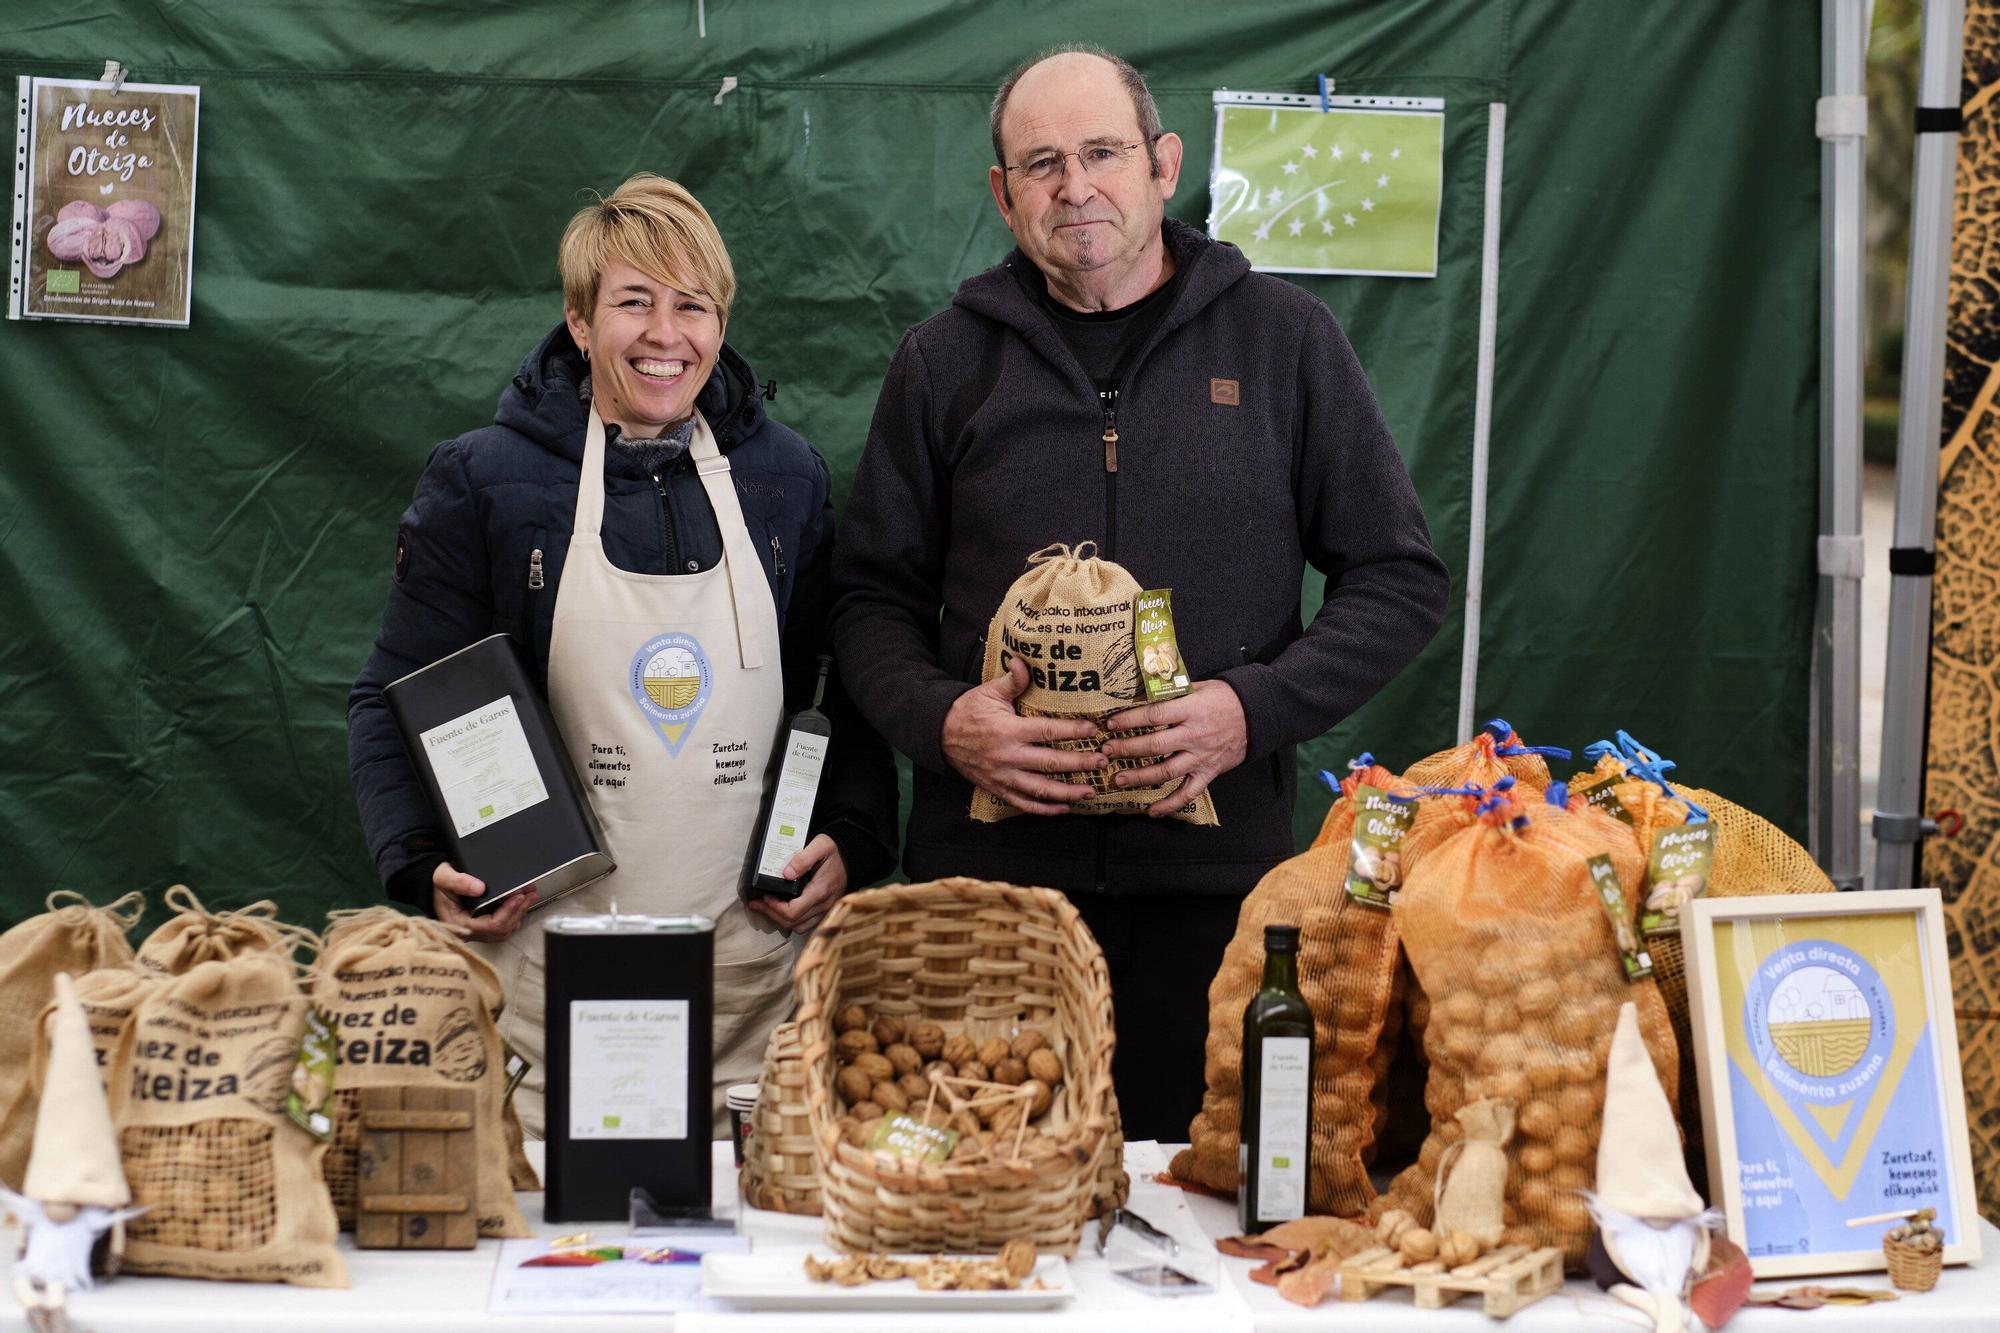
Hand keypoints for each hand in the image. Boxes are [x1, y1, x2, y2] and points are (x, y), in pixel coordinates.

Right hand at [431, 861, 536, 941]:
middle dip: (518, 911)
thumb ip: (459, 881)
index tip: (518, 897)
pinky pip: (501, 928)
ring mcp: (474, 933)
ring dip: (518, 914)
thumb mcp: (444, 877)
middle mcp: (467, 933)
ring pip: (503, 931)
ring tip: (529, 897)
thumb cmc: (437, 884)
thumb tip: (479, 888)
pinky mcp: (480, 928)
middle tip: (530, 894)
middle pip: (501, 930)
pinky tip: (520, 904)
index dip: (508, 912)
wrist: (431, 887)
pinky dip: (513, 916)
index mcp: (458, 924)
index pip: (490, 925)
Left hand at [747, 834, 847, 930]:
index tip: (764, 896)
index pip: (793, 911)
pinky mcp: (825, 910)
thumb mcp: (820, 846)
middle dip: (771, 914)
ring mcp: (825, 910)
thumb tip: (786, 874)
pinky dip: (792, 920)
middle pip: (792, 922)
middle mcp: (824, 905)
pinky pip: (806, 924)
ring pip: (798, 927)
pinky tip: (783, 909)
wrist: (853, 857)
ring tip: (768, 907)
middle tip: (758, 903)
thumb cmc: (835, 851)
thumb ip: (803, 858)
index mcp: (820, 891)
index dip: (774, 907)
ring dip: (780, 919)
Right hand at [941, 657, 1103, 814]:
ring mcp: (1002, 776)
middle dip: (1079, 763)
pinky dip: (1044, 809)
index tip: (1093, 731)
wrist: (939, 735)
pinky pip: (1023, 803)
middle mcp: (1007, 756)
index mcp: (1008, 731)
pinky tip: (1063, 808)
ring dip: (1068, 793)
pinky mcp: (997, 788)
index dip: (1072, 731)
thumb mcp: (988, 692)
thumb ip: (1011, 680)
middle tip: (1102, 761)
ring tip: (1091, 791)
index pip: (1047, 731)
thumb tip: (1024, 661)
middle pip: (1050, 763)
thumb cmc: (967, 711)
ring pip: (1040, 789)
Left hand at [1099, 680, 1248, 816]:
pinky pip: (1188, 792)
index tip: (1111, 724)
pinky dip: (1170, 804)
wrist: (1258, 715)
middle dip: (1127, 749)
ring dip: (1140, 777)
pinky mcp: (1209, 772)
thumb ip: (1174, 692)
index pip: (1154, 715)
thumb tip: (1143, 691)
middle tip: (1106, 752)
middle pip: (1155, 745)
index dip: (1130, 720)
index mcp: (1191, 710)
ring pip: (1167, 771)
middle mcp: (1194, 735)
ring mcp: (1201, 756)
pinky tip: (1152, 811)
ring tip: (1119, 780)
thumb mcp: (1200, 686)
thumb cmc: (1225, 698)